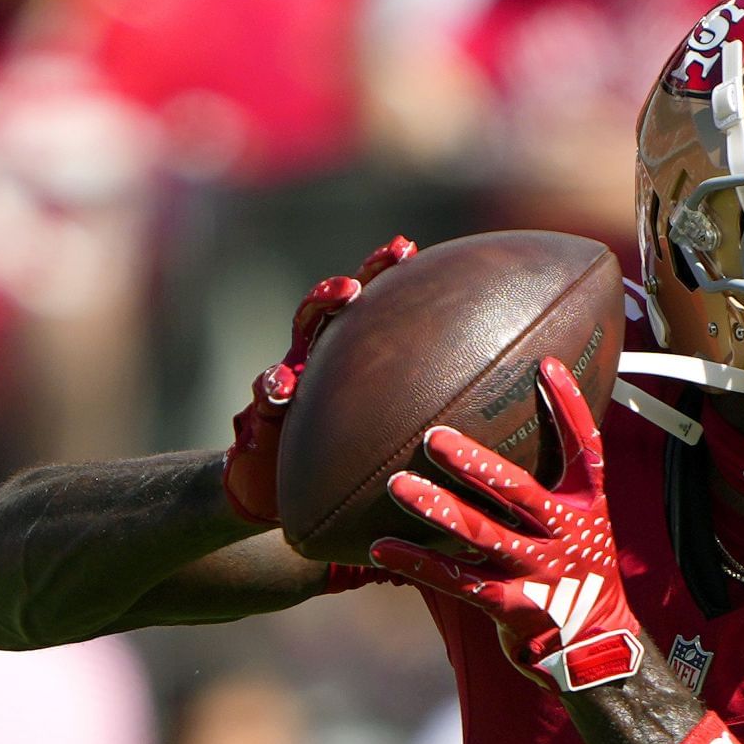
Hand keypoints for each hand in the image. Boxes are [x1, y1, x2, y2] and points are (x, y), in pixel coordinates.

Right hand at [222, 236, 417, 523]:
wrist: (272, 494)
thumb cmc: (339, 466)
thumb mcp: (383, 444)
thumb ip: (419, 422)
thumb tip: (483, 410)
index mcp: (346, 363)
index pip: (369, 311)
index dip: (384, 275)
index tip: (408, 249)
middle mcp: (316, 362)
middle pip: (332, 307)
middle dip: (354, 279)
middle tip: (375, 266)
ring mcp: (287, 384)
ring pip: (302, 335)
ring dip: (323, 306)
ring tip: (345, 292)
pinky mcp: (260, 419)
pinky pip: (265, 399)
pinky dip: (273, 388)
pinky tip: (281, 388)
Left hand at [368, 356, 642, 692]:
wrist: (598, 649)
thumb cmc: (577, 575)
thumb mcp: (583, 526)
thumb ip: (552, 487)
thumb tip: (512, 434)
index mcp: (587, 508)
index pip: (586, 449)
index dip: (569, 408)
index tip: (546, 366)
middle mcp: (566, 536)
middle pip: (519, 492)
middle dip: (476, 464)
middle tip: (433, 437)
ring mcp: (540, 573)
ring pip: (484, 536)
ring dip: (439, 509)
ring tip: (398, 486)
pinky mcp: (513, 607)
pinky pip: (459, 581)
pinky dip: (419, 562)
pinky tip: (382, 547)